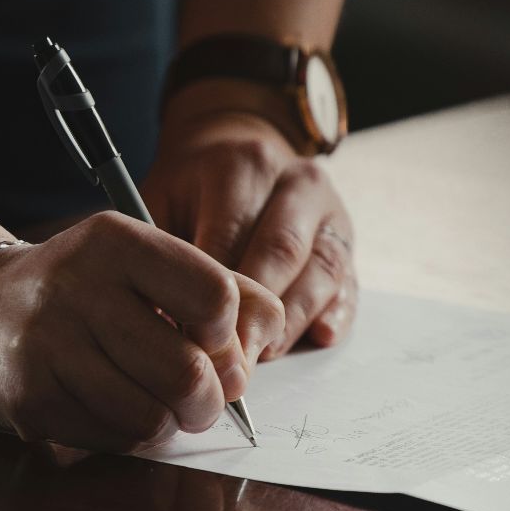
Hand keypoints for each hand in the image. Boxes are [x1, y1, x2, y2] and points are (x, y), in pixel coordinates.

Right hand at [0, 213, 283, 451]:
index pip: (216, 297)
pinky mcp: (30, 397)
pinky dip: (128, 436)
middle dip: (209, 400)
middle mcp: (78, 287)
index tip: (213, 341)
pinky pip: (113, 439)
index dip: (229, 335)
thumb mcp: (143, 264)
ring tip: (155, 403)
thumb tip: (265, 340)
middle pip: (189, 372)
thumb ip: (219, 288)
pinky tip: (110, 408)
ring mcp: (49, 345)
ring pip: (153, 417)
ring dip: (168, 423)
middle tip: (200, 398)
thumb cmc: (82, 291)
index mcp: (116, 242)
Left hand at [144, 87, 357, 356]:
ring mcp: (330, 211)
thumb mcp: (161, 200)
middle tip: (229, 360)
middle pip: (281, 252)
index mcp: (244, 165)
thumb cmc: (191, 189)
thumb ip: (161, 252)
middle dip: (255, 313)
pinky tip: (318, 337)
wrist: (237, 150)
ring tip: (262, 356)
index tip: (191, 338)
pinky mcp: (347, 240)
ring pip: (321, 270)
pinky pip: (349, 282)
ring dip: (292, 321)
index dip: (212, 293)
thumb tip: (160, 320)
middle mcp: (296, 182)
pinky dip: (336, 314)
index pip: (231, 235)